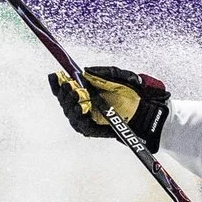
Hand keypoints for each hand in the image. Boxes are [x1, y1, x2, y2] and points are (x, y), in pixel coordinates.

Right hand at [49, 64, 168, 144]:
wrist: (147, 110)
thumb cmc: (133, 93)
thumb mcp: (120, 77)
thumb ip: (104, 73)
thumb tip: (85, 71)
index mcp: (86, 92)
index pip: (65, 89)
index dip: (57, 83)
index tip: (54, 75)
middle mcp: (84, 106)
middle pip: (65, 102)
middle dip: (64, 93)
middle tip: (69, 86)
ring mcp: (88, 119)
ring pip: (71, 114)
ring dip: (70, 105)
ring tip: (75, 95)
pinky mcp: (94, 130)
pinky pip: (83, 127)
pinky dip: (80, 119)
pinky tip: (81, 110)